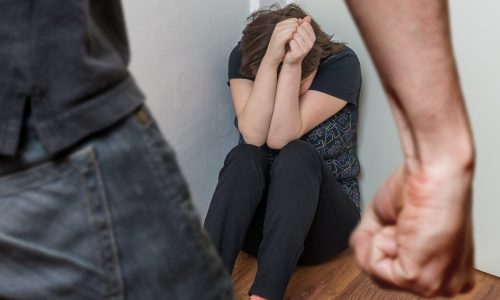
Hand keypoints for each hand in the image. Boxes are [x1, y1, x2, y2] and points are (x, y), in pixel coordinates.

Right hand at [263, 18, 299, 65]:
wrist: (273, 57)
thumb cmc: (282, 47)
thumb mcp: (289, 36)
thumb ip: (297, 26)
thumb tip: (307, 18)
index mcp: (280, 25)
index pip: (295, 20)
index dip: (298, 28)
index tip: (295, 36)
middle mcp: (278, 26)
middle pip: (295, 23)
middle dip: (297, 31)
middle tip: (294, 40)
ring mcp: (278, 32)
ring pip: (294, 28)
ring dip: (296, 36)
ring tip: (292, 42)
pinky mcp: (279, 38)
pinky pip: (291, 34)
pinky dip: (293, 39)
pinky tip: (291, 44)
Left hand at [283, 16, 315, 64]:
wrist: (291, 60)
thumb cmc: (295, 47)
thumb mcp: (301, 35)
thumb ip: (304, 26)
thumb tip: (307, 17)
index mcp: (312, 38)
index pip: (306, 25)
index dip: (298, 26)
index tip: (296, 32)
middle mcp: (310, 44)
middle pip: (301, 29)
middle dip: (294, 31)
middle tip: (293, 38)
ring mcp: (305, 49)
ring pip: (296, 35)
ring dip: (291, 37)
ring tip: (291, 42)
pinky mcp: (298, 53)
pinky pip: (292, 42)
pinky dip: (289, 42)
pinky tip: (289, 46)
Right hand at [350, 162, 474, 296]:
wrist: (434, 173)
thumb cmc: (422, 186)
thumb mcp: (386, 220)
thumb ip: (370, 245)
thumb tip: (361, 254)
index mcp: (446, 270)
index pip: (397, 272)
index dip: (387, 244)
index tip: (404, 225)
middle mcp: (445, 282)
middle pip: (385, 277)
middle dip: (381, 245)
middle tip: (402, 224)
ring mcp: (434, 284)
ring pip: (378, 274)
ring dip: (379, 242)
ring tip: (403, 226)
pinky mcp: (420, 279)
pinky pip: (375, 267)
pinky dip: (378, 242)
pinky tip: (402, 229)